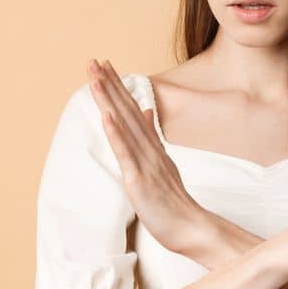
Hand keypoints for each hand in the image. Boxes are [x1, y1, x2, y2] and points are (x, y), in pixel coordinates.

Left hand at [86, 58, 207, 254]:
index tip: (106, 66)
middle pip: (126, 112)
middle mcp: (149, 150)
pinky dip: (116, 133)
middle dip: (110, 85)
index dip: (118, 88)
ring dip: (109, 100)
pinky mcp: (140, 179)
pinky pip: (126, 153)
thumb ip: (153, 137)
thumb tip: (146, 111)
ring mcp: (145, 163)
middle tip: (95, 60)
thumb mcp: (163, 165)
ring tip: (97, 77)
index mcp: (152, 148)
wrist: (193, 228)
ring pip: (124, 126)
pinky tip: (108, 115)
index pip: (132, 112)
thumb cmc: (175, 204)